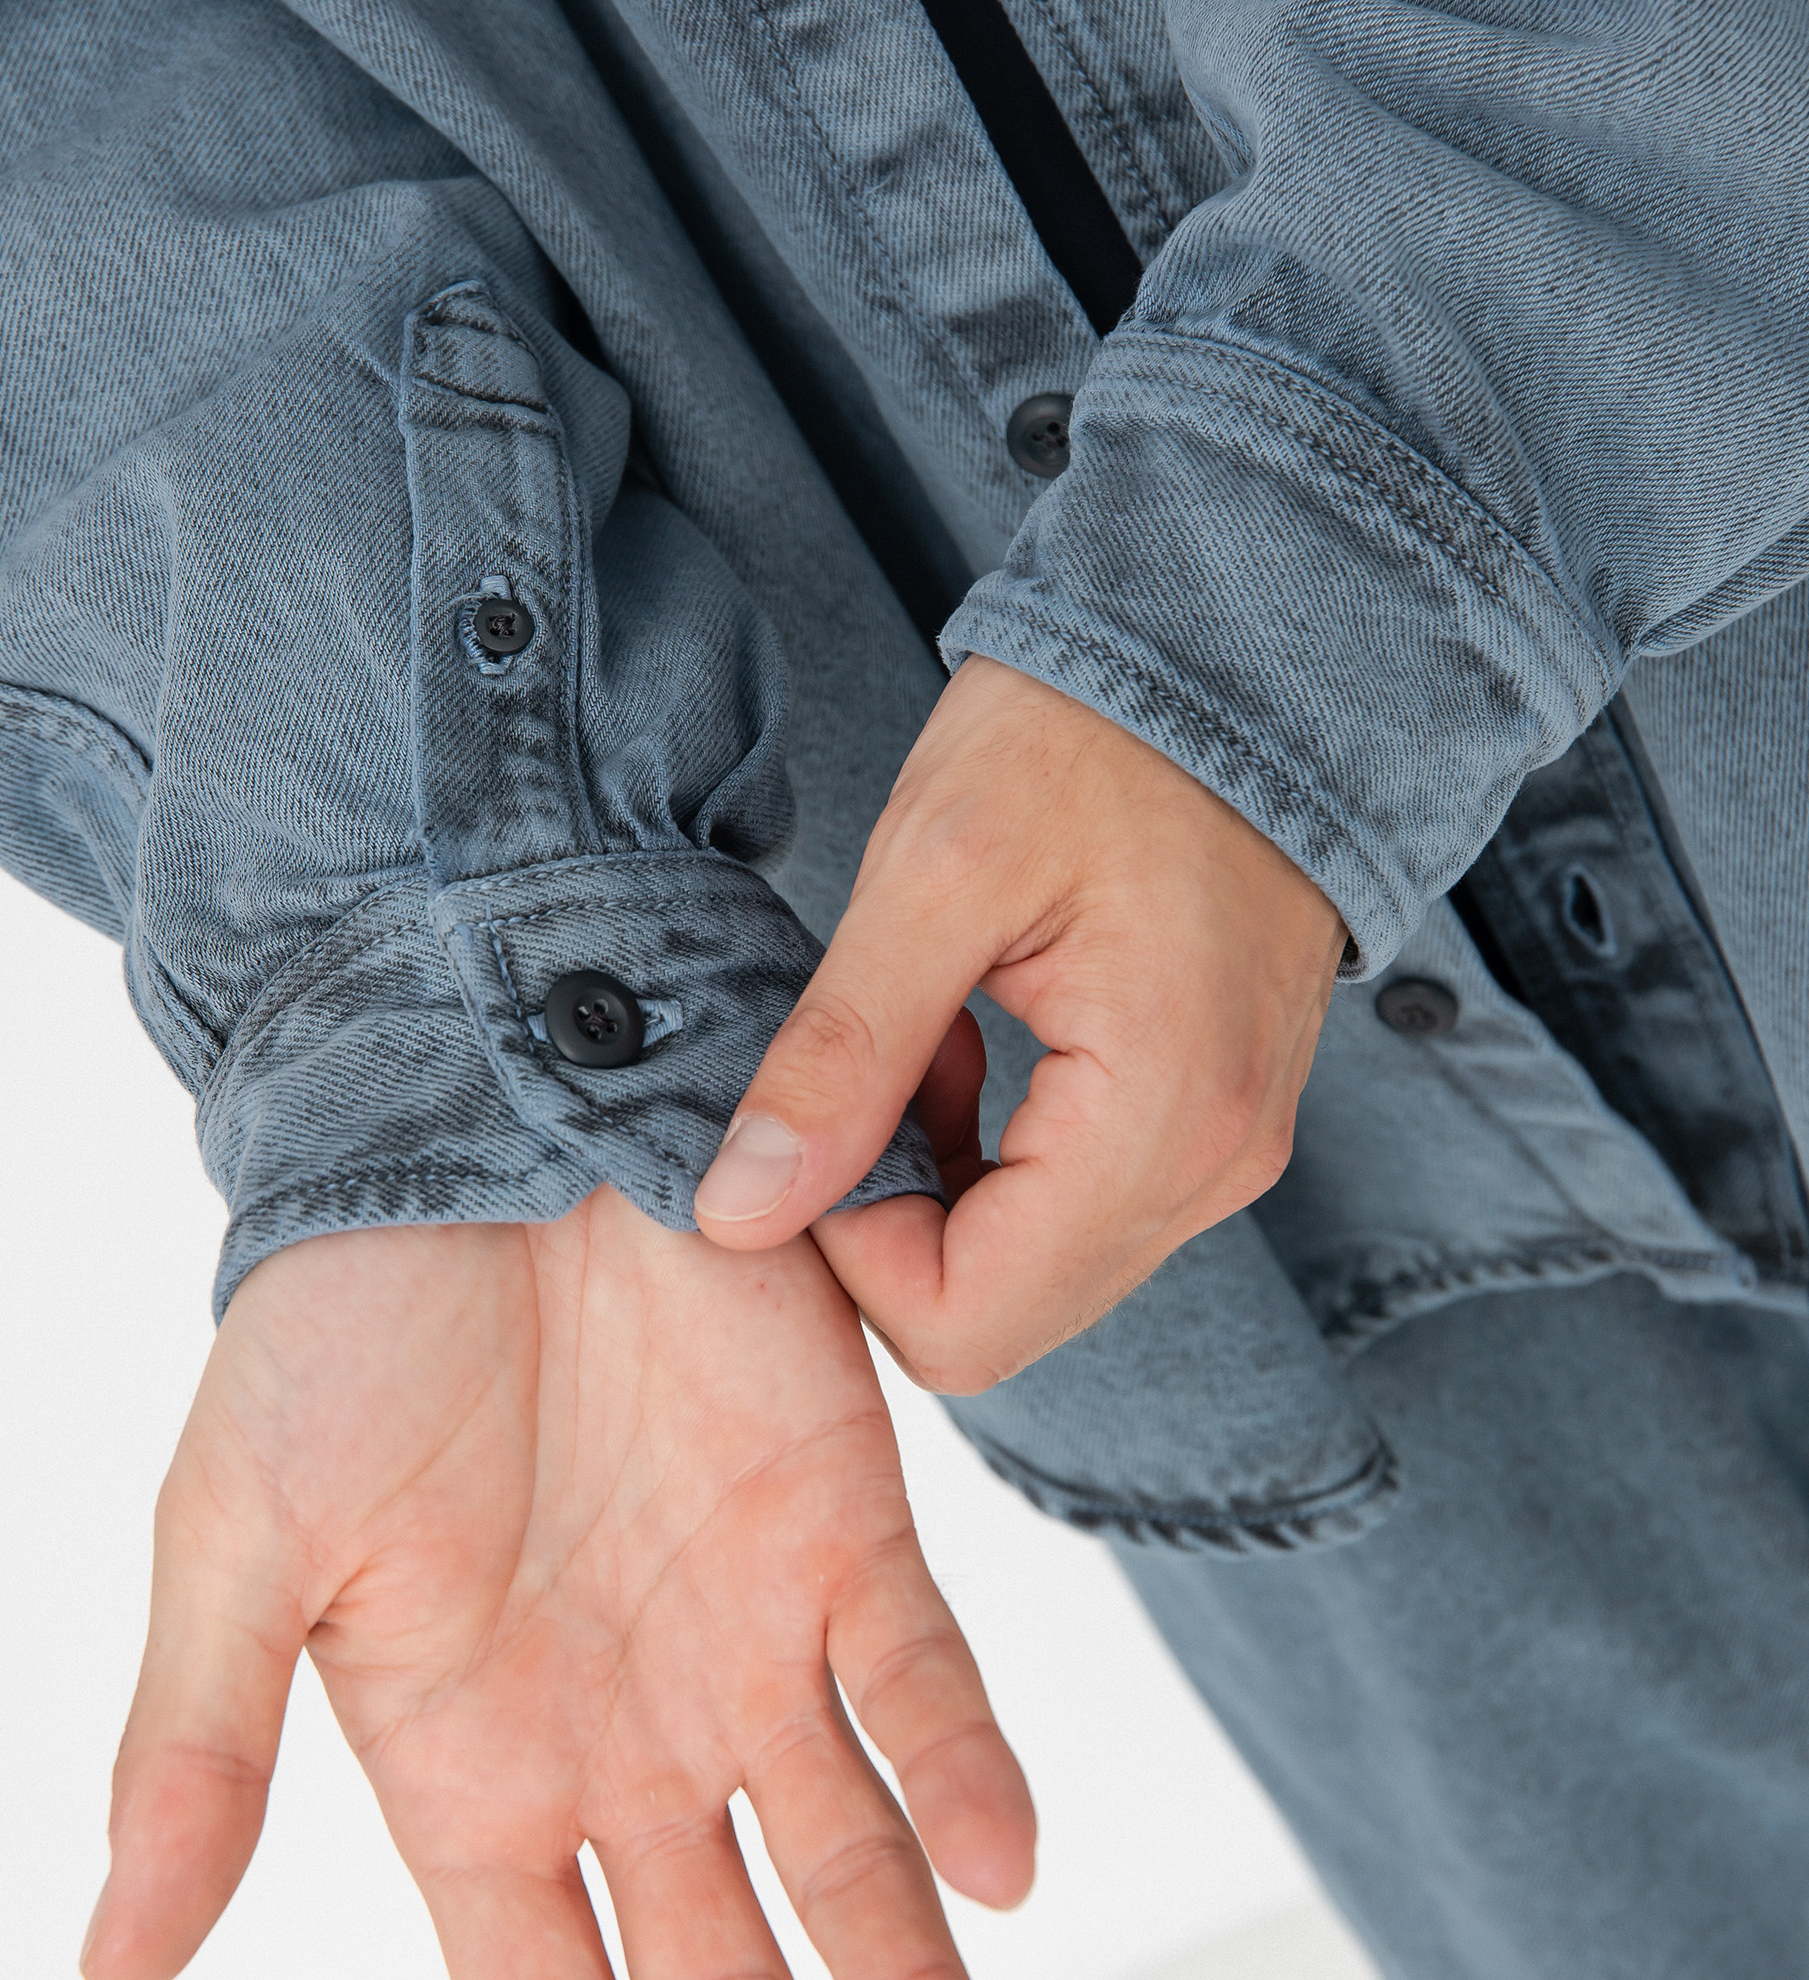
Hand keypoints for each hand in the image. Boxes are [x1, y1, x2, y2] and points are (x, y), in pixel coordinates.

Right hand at [80, 1199, 1034, 1979]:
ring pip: (848, 1864)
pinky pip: (925, 1678)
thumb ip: (199, 1755)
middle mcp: (626, 1736)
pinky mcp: (846, 1526)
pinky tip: (999, 1869)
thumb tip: (117, 1967)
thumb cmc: (338, 1327)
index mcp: (473, 1768)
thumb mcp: (236, 1546)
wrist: (476, 1123)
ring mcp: (746, 1639)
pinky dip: (965, 1772)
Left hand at [694, 656, 1346, 1390]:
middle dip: (894, 1224)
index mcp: (1158, 1120)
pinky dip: (998, 1165)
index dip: (851, 1252)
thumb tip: (738, 1210)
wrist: (1239, 658)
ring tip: (928, 1040)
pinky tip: (974, 1050)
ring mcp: (1225, 1156)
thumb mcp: (932, 875)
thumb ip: (837, 1058)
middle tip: (868, 1071)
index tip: (815, 1121)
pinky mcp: (1214, 1128)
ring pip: (1034, 1275)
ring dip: (944, 1190)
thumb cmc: (1090, 735)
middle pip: (1001, 1318)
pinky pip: (1079, 1219)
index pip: (966, 1321)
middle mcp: (1214, 1170)